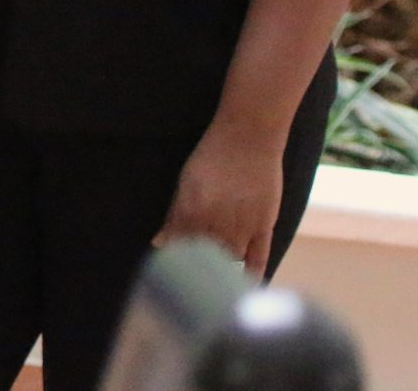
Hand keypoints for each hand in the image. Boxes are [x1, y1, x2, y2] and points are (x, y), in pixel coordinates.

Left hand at [157, 118, 287, 276]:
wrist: (249, 137)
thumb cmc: (212, 156)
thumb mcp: (185, 182)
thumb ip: (174, 215)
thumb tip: (159, 243)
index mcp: (191, 210)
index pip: (179, 246)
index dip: (175, 259)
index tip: (172, 270)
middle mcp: (216, 221)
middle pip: (204, 255)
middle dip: (197, 265)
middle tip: (193, 276)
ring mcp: (243, 225)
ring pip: (229, 258)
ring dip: (221, 267)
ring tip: (214, 278)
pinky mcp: (265, 225)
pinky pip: (259, 257)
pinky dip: (252, 274)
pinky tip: (247, 286)